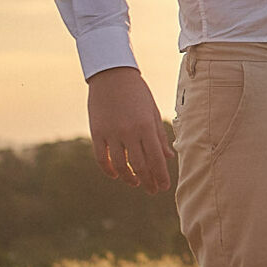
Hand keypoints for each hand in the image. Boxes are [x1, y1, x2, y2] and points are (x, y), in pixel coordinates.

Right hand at [87, 66, 175, 193]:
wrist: (112, 75)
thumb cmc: (137, 92)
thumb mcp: (152, 111)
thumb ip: (159, 136)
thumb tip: (169, 157)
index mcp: (146, 126)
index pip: (156, 158)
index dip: (160, 175)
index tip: (164, 187)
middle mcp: (129, 132)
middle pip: (139, 165)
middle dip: (148, 181)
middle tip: (153, 190)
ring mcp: (111, 133)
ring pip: (120, 165)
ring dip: (129, 178)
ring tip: (136, 183)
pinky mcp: (97, 132)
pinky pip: (101, 158)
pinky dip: (109, 170)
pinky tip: (116, 175)